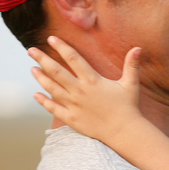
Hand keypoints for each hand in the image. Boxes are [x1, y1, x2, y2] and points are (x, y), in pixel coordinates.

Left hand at [29, 36, 146, 143]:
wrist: (123, 130)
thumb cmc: (128, 106)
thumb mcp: (130, 83)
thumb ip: (131, 65)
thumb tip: (138, 48)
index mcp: (93, 80)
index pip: (73, 58)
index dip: (61, 47)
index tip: (51, 38)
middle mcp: (80, 91)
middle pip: (56, 71)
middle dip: (42, 59)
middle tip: (30, 50)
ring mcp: (73, 105)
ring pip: (52, 88)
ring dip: (40, 78)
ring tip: (32, 68)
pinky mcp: (71, 118)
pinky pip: (53, 108)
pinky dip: (43, 101)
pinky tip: (36, 95)